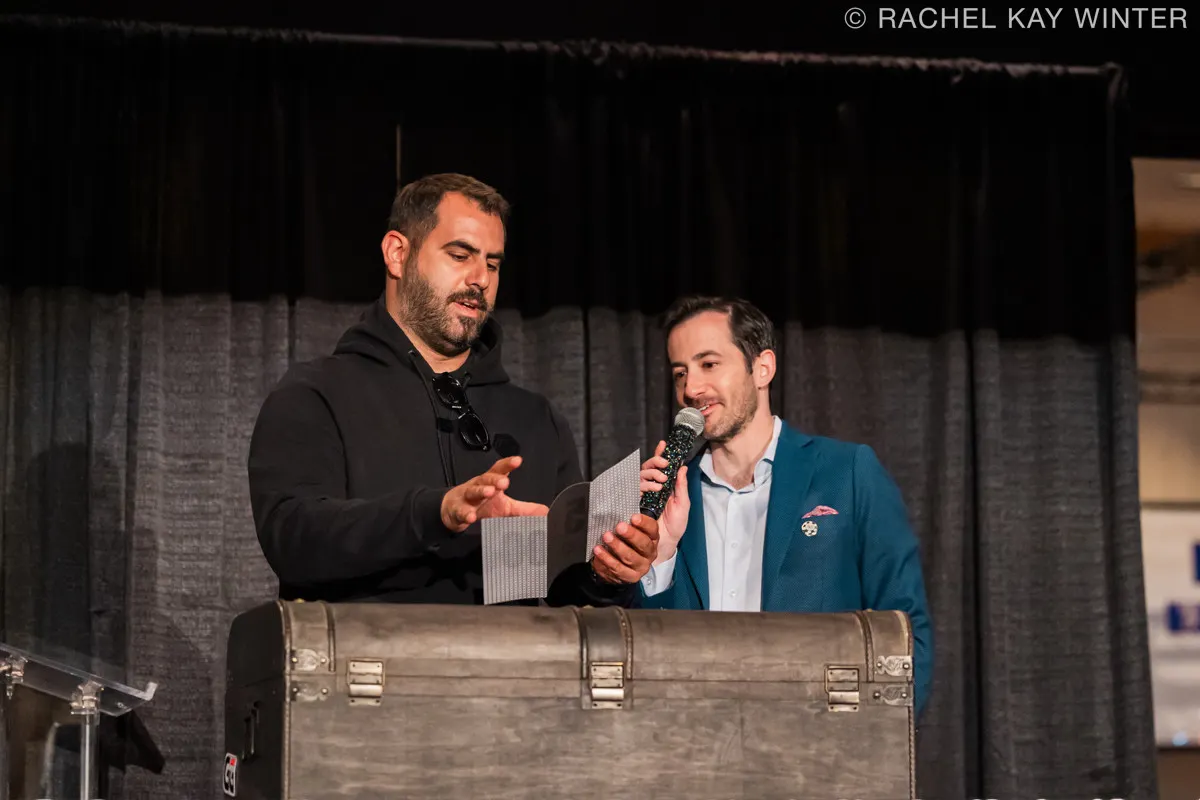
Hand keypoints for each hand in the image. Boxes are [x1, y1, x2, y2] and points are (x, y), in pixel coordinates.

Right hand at [440, 456, 548, 532]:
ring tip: (489, 492)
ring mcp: (466, 497)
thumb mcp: (504, 507)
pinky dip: (465, 513)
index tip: (518, 460)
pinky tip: (470, 516)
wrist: (454, 510)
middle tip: (505, 481)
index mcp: (490, 482)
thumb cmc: (482, 505)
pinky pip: (460, 511)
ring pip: (473, 491)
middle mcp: (478, 486)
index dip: (507, 464)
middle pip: (486, 478)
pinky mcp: (457, 510)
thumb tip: (545, 511)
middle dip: (495, 479)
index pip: (499, 470)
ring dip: (481, 491)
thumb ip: (523, 509)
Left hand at [591, 514, 658, 583]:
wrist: (616, 564)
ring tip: (606, 537)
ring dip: (617, 546)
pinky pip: (618, 569)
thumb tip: (637, 493)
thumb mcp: (629, 527)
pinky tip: (598, 550)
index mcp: (652, 538)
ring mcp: (641, 566)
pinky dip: (607, 559)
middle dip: (631, 535)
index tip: (633, 517)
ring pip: (630, 557)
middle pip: (643, 544)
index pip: (652, 529)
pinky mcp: (630, 577)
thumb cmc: (623, 540)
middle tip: (619, 527)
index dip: (644, 523)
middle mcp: (650, 553)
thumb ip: (630, 515)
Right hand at [639, 440, 689, 562]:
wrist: (666, 542)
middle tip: (664, 466)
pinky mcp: (635, 502)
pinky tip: (653, 489)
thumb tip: (683, 467)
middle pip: (648, 467)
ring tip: (661, 482)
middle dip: (655, 462)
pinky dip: (644, 485)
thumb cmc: (676, 525)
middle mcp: (653, 487)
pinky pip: (634, 487)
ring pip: (641, 474)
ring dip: (651, 474)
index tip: (663, 444)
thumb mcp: (683, 504)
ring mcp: (643, 494)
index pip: (661, 466)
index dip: (661, 454)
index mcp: (665, 486)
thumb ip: (681, 486)